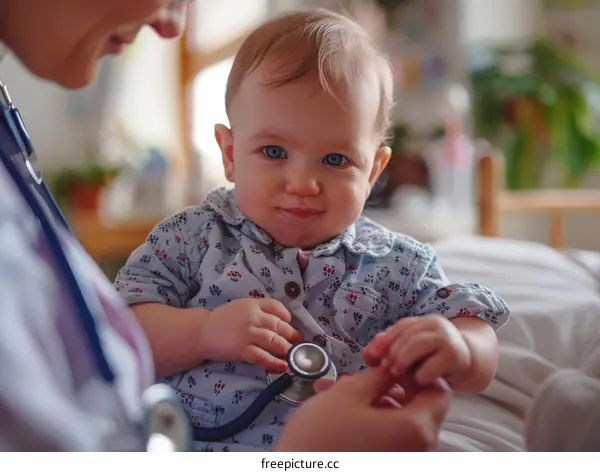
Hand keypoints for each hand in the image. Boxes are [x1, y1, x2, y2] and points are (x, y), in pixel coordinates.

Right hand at [198, 298, 302, 371]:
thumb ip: (258, 311)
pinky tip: (282, 367)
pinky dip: (274, 363)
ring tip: (292, 355)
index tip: (290, 323)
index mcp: (252, 304)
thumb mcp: (241, 308)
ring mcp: (247, 334)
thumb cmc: (222, 321)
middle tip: (298, 342)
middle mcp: (251, 317)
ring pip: (273, 341)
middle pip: (277, 325)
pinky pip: (262, 357)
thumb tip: (281, 322)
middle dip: (291, 334)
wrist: (201, 332)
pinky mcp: (242, 350)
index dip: (287, 316)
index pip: (275, 306)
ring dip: (286, 349)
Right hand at [274, 366, 450, 451]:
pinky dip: (372, 419)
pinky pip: (388, 437)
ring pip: (400, 421)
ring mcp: (400, 459)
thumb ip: (380, 376)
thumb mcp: (350, 393)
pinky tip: (342, 408)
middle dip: (394, 385)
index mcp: (415, 429)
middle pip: (419, 407)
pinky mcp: (384, 462)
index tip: (393, 363)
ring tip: (345, 388)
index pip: (439, 392)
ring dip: (378, 400)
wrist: (297, 468)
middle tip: (367, 372)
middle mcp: (416, 449)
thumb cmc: (322, 437)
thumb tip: (393, 368)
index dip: (417, 372)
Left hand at [363, 315, 470, 385]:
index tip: (371, 357)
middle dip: (392, 351)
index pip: (400, 327)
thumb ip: (389, 349)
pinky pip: (433, 365)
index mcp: (423, 322)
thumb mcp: (411, 351)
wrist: (468, 364)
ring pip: (418, 344)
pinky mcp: (457, 358)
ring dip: (403, 360)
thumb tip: (367, 354)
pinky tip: (418, 381)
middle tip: (384, 367)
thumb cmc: (433, 358)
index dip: (383, 341)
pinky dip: (422, 374)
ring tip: (396, 373)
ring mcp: (448, 340)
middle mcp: (436, 325)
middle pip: (408, 334)